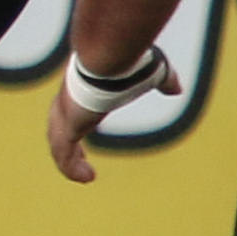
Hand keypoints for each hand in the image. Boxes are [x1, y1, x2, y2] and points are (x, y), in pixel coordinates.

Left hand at [45, 49, 178, 184]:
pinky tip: (86, 178)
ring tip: (87, 177)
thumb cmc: (130, 62)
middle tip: (79, 159)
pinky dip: (70, 168)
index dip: (77, 123)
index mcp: (82, 90)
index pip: (72, 109)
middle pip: (59, 127)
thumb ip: (164, 81)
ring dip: (69, 162)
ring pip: (58, 144)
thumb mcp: (152, 73)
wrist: (111, 58)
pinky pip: (63, 154)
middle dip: (67, 144)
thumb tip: (177, 89)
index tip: (82, 135)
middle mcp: (67, 102)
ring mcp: (63, 115)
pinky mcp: (67, 126)